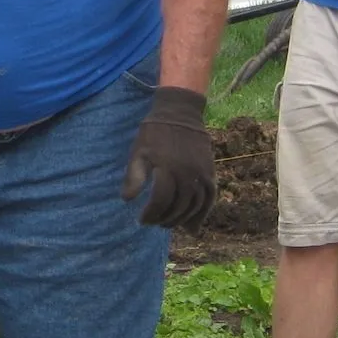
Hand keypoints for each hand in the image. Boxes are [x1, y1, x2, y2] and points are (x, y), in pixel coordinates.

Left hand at [121, 85, 215, 228]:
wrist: (180, 112)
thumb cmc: (154, 133)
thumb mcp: (138, 151)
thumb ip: (133, 176)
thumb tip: (127, 200)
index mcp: (167, 168)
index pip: (160, 201)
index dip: (150, 214)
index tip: (142, 220)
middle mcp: (187, 173)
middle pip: (178, 206)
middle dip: (164, 219)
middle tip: (154, 223)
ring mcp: (201, 173)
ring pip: (195, 205)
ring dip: (182, 219)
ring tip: (169, 224)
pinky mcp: (210, 172)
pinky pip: (210, 198)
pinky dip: (203, 213)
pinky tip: (193, 225)